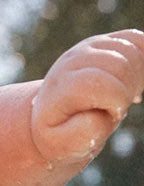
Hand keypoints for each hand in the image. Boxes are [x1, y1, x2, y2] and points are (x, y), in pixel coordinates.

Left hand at [31, 28, 143, 163]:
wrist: (51, 115)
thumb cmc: (59, 133)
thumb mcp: (61, 145)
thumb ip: (79, 135)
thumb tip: (97, 115)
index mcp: (61, 86)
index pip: (100, 82)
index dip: (117, 101)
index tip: (111, 115)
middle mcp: (73, 60)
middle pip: (121, 64)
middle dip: (128, 90)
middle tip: (117, 107)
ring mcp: (88, 47)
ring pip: (132, 51)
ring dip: (137, 77)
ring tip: (121, 95)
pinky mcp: (104, 42)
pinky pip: (137, 40)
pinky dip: (143, 61)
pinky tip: (132, 80)